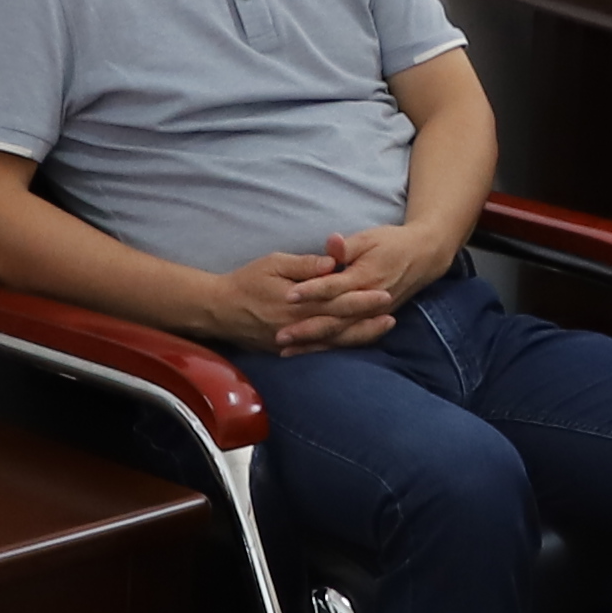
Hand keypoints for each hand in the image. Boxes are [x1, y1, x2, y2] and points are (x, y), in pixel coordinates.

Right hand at [182, 250, 379, 351]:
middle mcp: (298, 326)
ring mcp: (294, 341)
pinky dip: (339, 346)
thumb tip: (333, 262)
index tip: (384, 294)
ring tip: (382, 329)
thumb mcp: (274, 263)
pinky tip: (354, 341)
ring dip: (359, 335)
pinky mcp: (288, 349)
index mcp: (297, 303)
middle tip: (392, 315)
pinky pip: (319, 350)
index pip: (337, 302)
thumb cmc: (246, 281)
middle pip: (341, 324)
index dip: (363, 299)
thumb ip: (305, 265)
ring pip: (334, 341)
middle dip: (368, 320)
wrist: (219, 310)